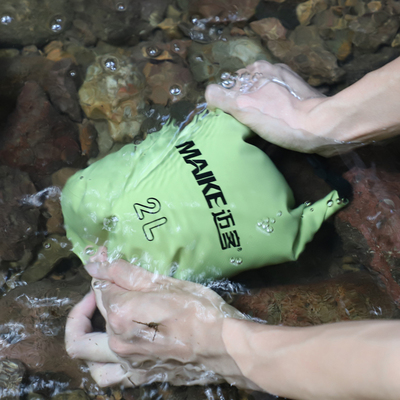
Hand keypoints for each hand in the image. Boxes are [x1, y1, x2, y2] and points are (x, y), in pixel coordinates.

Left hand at [65, 249, 256, 388]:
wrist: (223, 347)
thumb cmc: (200, 310)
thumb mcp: (165, 284)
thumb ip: (127, 274)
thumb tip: (97, 264)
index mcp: (123, 315)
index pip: (102, 288)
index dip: (103, 271)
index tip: (108, 261)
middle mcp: (117, 341)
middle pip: (94, 312)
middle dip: (98, 292)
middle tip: (112, 281)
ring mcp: (126, 362)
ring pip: (85, 349)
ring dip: (84, 330)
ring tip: (99, 314)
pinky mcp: (136, 375)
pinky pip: (104, 375)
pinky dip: (99, 360)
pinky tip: (111, 345)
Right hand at [205, 61, 341, 156]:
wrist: (321, 126)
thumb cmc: (280, 120)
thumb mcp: (244, 108)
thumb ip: (221, 97)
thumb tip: (209, 94)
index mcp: (255, 69)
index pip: (230, 86)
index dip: (228, 103)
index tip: (234, 120)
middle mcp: (270, 68)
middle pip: (246, 88)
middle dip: (244, 103)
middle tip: (248, 123)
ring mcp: (286, 79)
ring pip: (261, 93)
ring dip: (259, 105)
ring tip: (264, 123)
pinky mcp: (298, 91)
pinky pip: (276, 98)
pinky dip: (273, 106)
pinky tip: (278, 119)